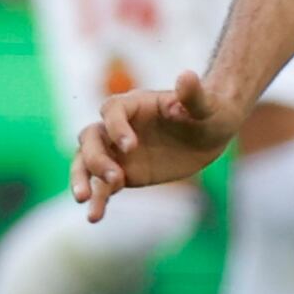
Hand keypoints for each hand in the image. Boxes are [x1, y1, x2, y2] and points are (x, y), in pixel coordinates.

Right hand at [71, 69, 240, 217]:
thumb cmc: (209, 111)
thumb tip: (186, 76)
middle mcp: (117, 127)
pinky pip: (103, 187)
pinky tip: (94, 217)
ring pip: (86, 163)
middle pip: (90, 138)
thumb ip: (193, 94)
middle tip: (116, 178)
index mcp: (133, 104)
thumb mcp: (206, 104)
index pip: (112, 111)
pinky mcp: (123, 173)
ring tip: (84, 200)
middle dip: (96, 158)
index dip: (116, 127)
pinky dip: (97, 200)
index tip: (131, 146)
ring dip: (82, 179)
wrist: (210, 133)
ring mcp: (116, 152)